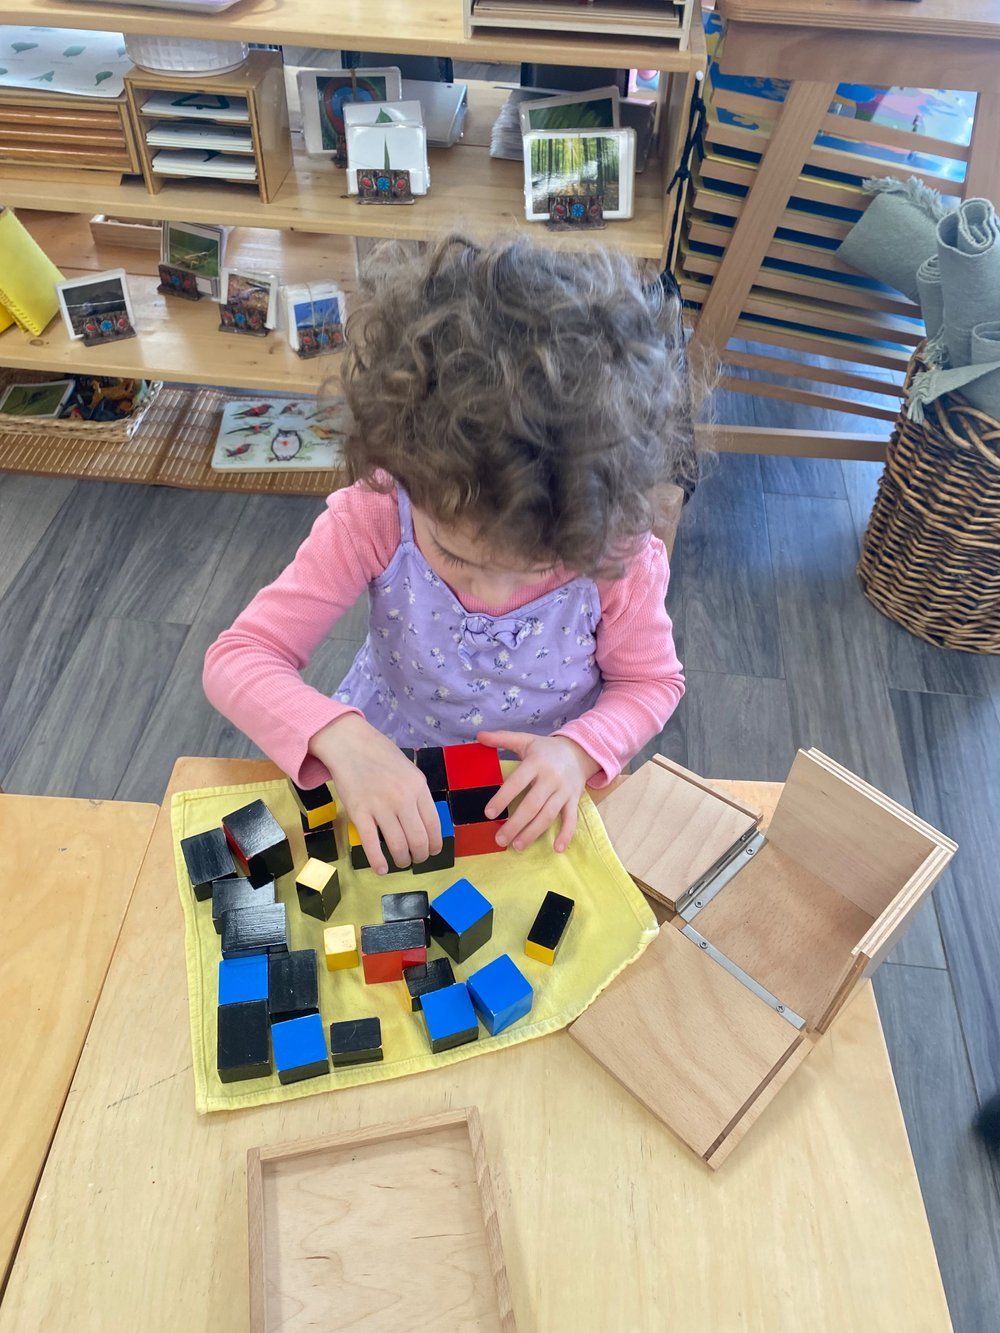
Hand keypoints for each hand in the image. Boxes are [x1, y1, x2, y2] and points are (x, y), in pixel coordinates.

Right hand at [310, 714, 441, 874]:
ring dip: (402, 860)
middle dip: (420, 855)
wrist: (349, 744)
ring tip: (401, 862)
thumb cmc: (380, 755)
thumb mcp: (409, 770)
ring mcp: (380, 806)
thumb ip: (418, 794)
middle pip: (418, 839)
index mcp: (418, 786)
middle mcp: (402, 798)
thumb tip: (425, 823)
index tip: (433, 851)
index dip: (435, 844)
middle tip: (417, 859)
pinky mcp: (358, 813)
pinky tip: (382, 869)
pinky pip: (371, 844)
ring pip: (398, 845)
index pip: (434, 825)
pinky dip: (378, 861)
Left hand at [476, 730, 599, 852]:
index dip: (503, 798)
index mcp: (536, 763)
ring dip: (533, 832)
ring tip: (517, 846)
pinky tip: (557, 849)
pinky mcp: (574, 800)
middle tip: (500, 839)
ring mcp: (564, 791)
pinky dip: (566, 834)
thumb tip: (478, 735)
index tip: (489, 814)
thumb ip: (502, 738)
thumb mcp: (525, 740)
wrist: (580, 750)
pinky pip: (572, 819)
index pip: (517, 782)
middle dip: (516, 824)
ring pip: (549, 815)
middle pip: (532, 804)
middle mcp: (551, 778)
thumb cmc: (546, 749)